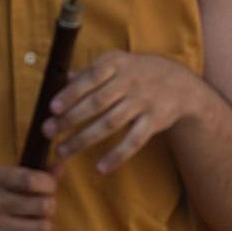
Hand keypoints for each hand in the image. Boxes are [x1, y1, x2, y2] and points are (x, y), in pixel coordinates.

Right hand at [0, 166, 57, 230]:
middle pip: (45, 206)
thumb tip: (61, 166)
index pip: (36, 181)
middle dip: (48, 208)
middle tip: (40, 210)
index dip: (49, 186)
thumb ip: (29, 175)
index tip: (45, 190)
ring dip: (42, 228)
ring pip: (41, 229)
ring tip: (33, 227)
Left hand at [44, 51, 209, 173]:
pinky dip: (117, 155)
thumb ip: (92, 72)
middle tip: (48, 132)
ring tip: (63, 151)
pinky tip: (100, 167)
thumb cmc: (140, 73)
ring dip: (84, 139)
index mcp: (120, 63)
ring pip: (111, 123)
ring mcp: (145, 101)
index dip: (72, 92)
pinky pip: (134, 140)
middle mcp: (133, 80)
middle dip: (71, 119)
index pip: (93, 76)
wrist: (182, 85)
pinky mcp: (155, 120)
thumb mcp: (120, 64)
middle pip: (98, 102)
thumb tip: (64, 77)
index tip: (52, 108)